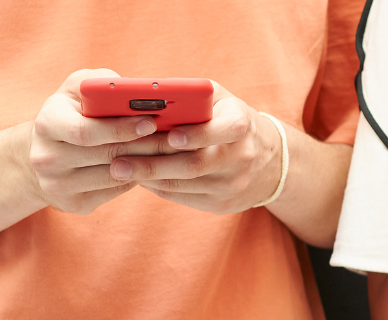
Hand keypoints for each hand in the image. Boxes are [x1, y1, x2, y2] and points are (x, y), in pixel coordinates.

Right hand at [30, 69, 171, 213]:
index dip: (121, 128)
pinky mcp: (73, 203)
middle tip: (179, 137)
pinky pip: (115, 191)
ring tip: (173, 150)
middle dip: (147, 144)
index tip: (152, 121)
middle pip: (107, 155)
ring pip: (116, 175)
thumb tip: (134, 90)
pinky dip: (138, 178)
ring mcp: (57, 185)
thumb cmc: (72, 112)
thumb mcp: (77, 89)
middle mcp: (46, 158)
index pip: (85, 131)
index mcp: (47, 124)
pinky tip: (154, 165)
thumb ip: (101, 83)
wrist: (45, 153)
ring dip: (149, 163)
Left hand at [111, 81, 283, 213]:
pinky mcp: (221, 204)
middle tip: (118, 163)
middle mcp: (241, 157)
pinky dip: (156, 186)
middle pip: (194, 164)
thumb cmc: (229, 119)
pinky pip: (181, 196)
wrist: (268, 162)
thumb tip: (145, 96)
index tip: (169, 135)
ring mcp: (232, 184)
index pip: (225, 130)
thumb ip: (192, 95)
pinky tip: (139, 177)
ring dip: (147, 177)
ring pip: (182, 184)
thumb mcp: (220, 100)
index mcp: (243, 125)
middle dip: (152, 164)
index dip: (198, 134)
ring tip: (118, 169)